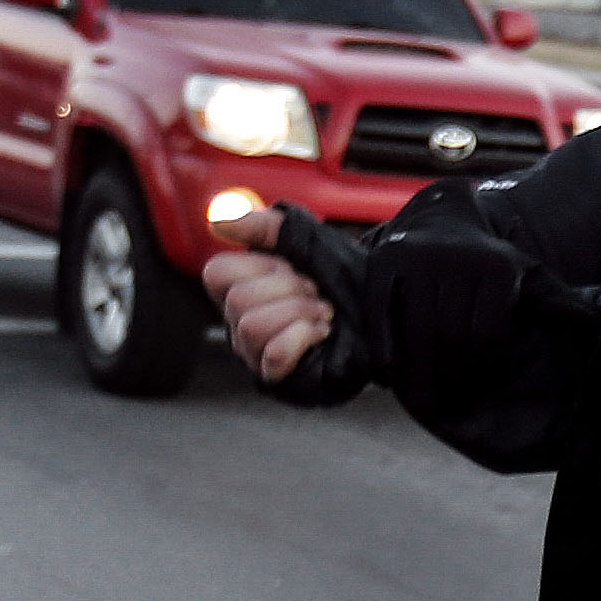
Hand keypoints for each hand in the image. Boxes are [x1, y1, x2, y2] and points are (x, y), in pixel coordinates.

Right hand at [202, 201, 335, 381]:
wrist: (383, 304)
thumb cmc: (343, 275)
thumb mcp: (304, 238)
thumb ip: (262, 225)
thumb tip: (217, 223)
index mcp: (239, 287)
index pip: (216, 274)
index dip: (259, 266)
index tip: (291, 266)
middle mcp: (240, 321)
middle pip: (237, 300)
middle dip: (288, 289)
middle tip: (315, 292)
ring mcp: (256, 352)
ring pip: (252, 327)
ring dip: (298, 312)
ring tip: (323, 312)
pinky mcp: (278, 377)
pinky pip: (273, 355)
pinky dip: (302, 337)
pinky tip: (322, 332)